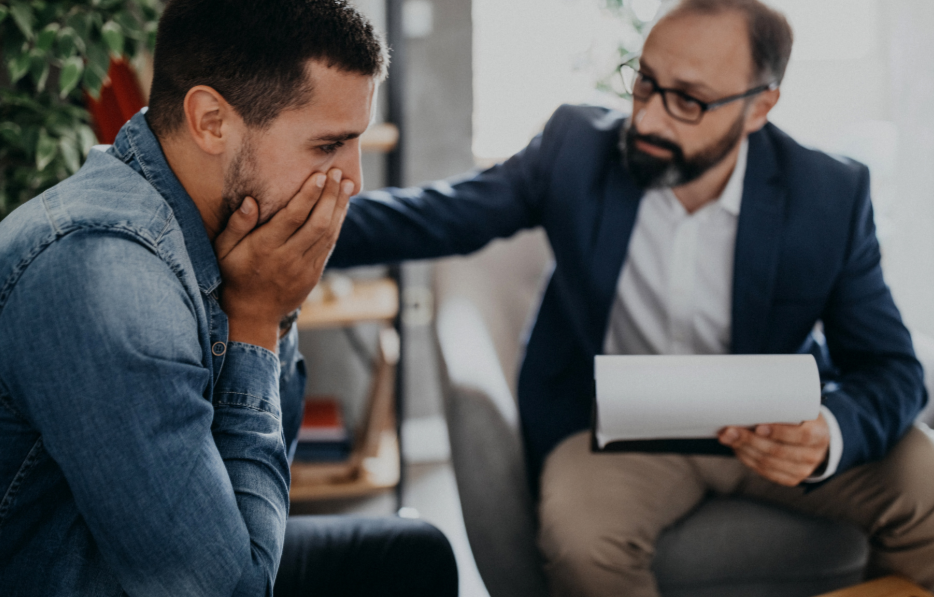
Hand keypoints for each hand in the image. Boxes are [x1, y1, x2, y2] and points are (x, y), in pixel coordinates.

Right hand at [214, 168, 353, 350]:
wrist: (253, 314)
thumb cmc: (234, 274)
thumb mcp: (225, 250)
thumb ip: (237, 225)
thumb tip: (251, 201)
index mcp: (265, 248)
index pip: (292, 217)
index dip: (309, 196)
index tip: (320, 175)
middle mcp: (288, 257)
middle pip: (317, 223)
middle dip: (330, 195)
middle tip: (337, 173)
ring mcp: (304, 267)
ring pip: (328, 233)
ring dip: (339, 207)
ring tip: (347, 184)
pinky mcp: (314, 274)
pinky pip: (329, 245)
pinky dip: (337, 224)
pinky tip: (341, 207)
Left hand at [718, 414, 829, 486]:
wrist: (814, 438)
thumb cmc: (800, 417)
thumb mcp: (798, 408)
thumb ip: (779, 406)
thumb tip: (745, 399)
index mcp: (820, 434)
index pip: (802, 436)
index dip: (779, 432)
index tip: (758, 427)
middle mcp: (813, 455)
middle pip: (779, 451)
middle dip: (750, 440)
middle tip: (730, 430)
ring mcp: (803, 470)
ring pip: (768, 463)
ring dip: (744, 450)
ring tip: (728, 437)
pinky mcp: (791, 479)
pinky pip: (766, 472)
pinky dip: (748, 459)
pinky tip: (737, 448)